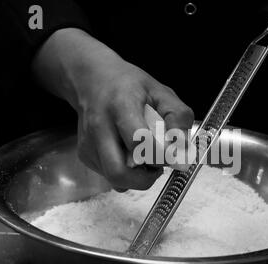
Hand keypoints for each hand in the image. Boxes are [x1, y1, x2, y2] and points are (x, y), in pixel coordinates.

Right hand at [32, 29, 193, 190]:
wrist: (92, 80)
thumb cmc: (129, 86)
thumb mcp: (161, 92)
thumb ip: (178, 117)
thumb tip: (182, 149)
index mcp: (121, 106)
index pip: (139, 141)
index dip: (159, 156)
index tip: (171, 155)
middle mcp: (100, 127)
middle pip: (118, 172)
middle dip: (144, 179)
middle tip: (157, 166)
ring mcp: (88, 143)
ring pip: (114, 179)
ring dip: (135, 177)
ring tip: (144, 158)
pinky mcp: (84, 154)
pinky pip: (109, 177)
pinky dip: (125, 172)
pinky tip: (129, 154)